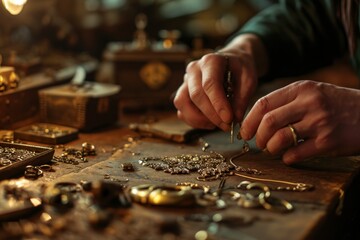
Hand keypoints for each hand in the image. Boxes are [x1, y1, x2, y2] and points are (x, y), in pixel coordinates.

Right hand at [173, 50, 257, 130]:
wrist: (231, 61)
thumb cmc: (240, 69)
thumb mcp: (249, 79)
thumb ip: (242, 98)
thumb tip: (235, 119)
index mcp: (211, 61)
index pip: (210, 84)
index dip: (218, 104)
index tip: (229, 119)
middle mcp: (194, 69)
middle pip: (196, 95)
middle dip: (211, 115)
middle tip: (227, 125)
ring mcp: (186, 81)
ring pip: (182, 102)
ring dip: (198, 119)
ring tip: (217, 124)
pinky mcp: (183, 92)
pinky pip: (181, 110)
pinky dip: (193, 121)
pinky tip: (210, 122)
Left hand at [241, 80, 359, 163]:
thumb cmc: (337, 105)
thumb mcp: (313, 92)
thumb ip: (287, 101)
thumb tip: (257, 119)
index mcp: (302, 89)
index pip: (264, 103)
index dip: (249, 120)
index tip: (245, 131)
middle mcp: (310, 103)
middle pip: (268, 121)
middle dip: (258, 136)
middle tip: (259, 143)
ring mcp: (320, 122)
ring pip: (280, 138)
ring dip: (270, 148)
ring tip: (273, 149)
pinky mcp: (328, 142)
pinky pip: (296, 154)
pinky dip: (286, 158)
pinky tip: (289, 156)